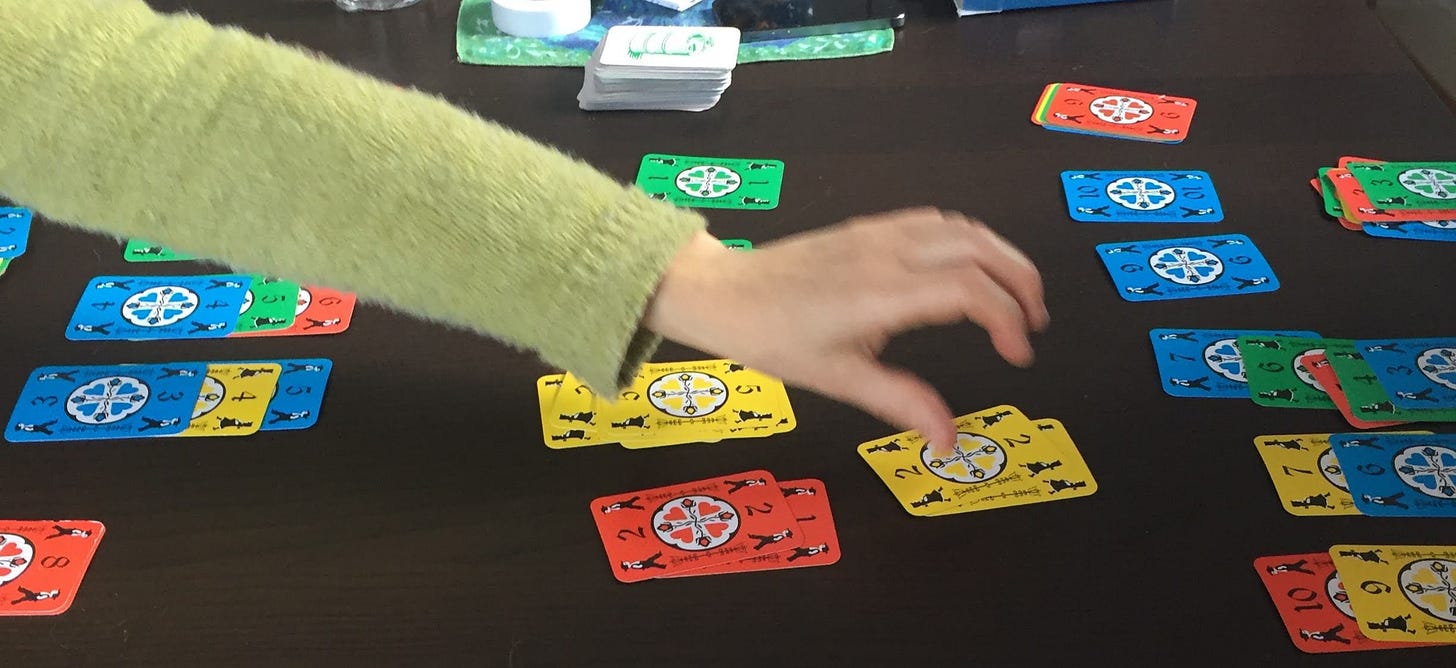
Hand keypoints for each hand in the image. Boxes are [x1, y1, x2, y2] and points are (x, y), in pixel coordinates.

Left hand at [644, 207, 1048, 451]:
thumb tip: (949, 441)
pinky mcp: (869, 228)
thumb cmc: (769, 334)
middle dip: (1022, 281)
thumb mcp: (836, 379)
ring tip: (1015, 299)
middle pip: (981, 248)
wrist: (721, 291)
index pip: (970, 291)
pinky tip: (972, 271)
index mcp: (882, 292)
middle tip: (1034, 324)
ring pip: (963, 228)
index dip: (1008, 320)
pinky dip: (970, 242)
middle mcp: (887, 253)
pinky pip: (936, 222)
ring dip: (1000, 258)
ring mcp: (879, 234)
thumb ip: (901, 403)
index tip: (1017, 355)